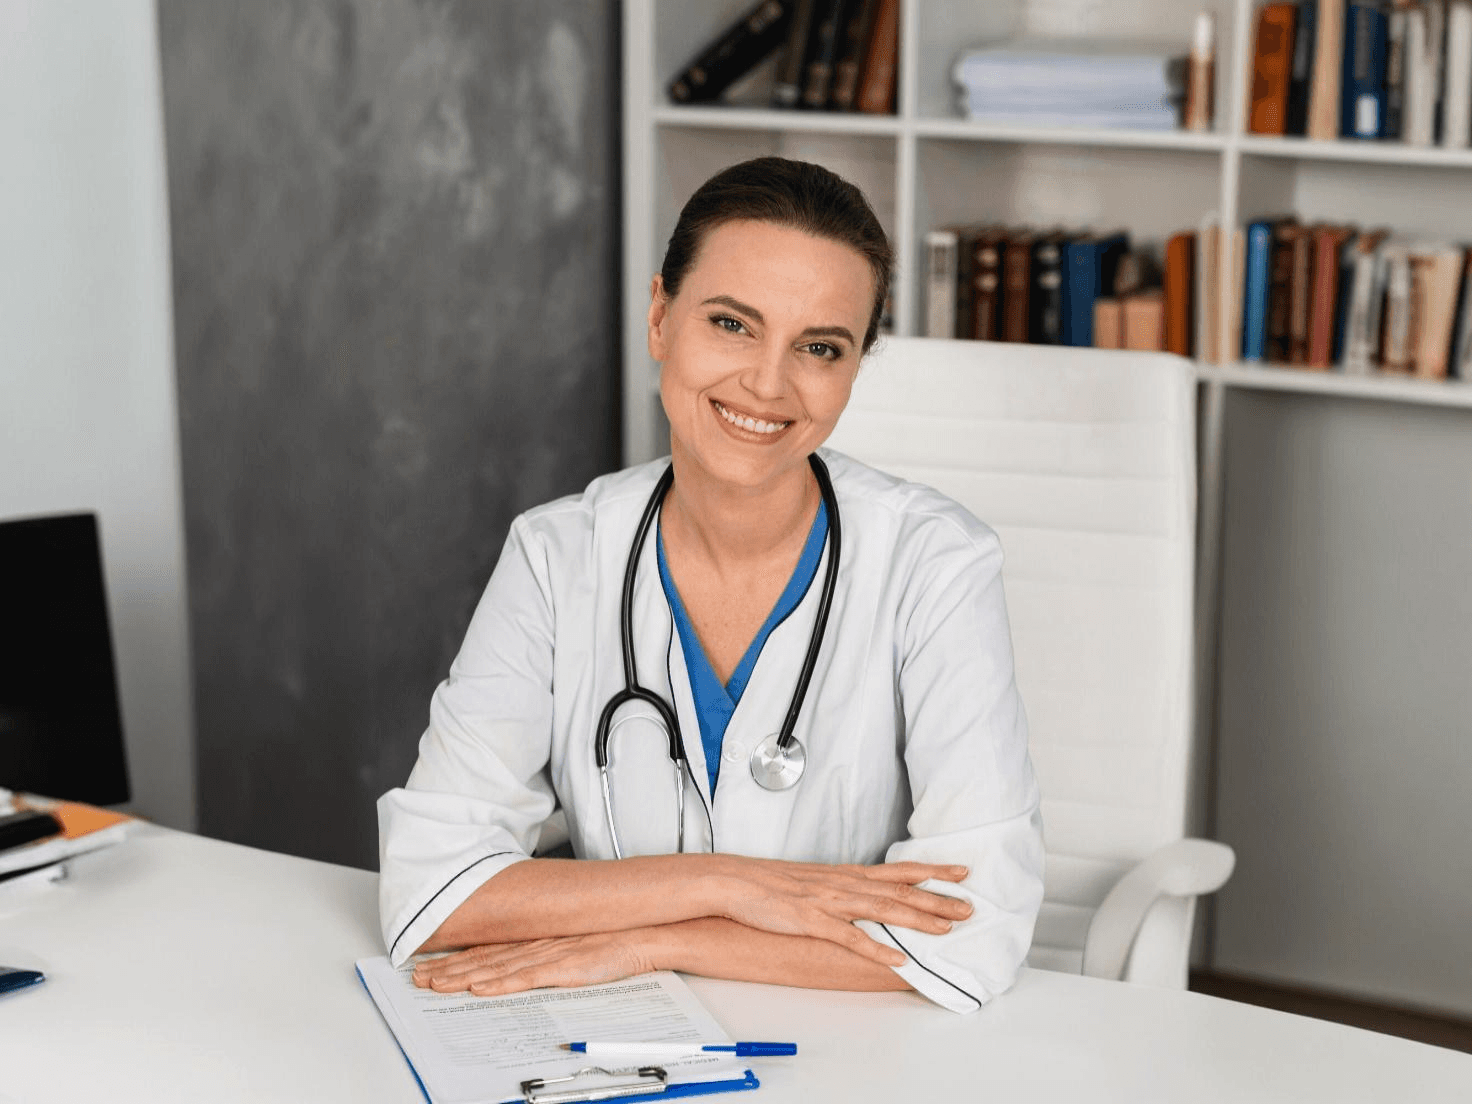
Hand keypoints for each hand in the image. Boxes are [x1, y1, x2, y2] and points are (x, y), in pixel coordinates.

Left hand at [411, 931, 656, 996]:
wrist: (643, 936)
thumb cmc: (612, 943)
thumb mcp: (571, 946)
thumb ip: (544, 954)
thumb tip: (518, 967)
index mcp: (536, 941)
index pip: (487, 950)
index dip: (456, 958)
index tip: (430, 963)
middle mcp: (536, 945)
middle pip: (483, 959)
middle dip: (447, 969)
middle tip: (417, 977)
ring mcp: (548, 955)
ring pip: (496, 968)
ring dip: (463, 977)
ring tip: (435, 984)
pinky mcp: (564, 968)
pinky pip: (526, 977)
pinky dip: (501, 983)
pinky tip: (481, 988)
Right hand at [706, 858, 972, 966]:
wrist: (733, 881)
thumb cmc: (770, 884)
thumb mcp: (813, 881)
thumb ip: (841, 888)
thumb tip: (865, 896)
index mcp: (845, 874)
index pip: (897, 870)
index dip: (931, 870)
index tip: (961, 871)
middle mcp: (843, 884)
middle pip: (899, 890)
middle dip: (937, 898)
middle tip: (969, 906)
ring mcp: (829, 901)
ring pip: (882, 909)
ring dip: (917, 919)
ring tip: (945, 928)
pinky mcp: (812, 920)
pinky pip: (849, 936)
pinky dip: (875, 946)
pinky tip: (896, 957)